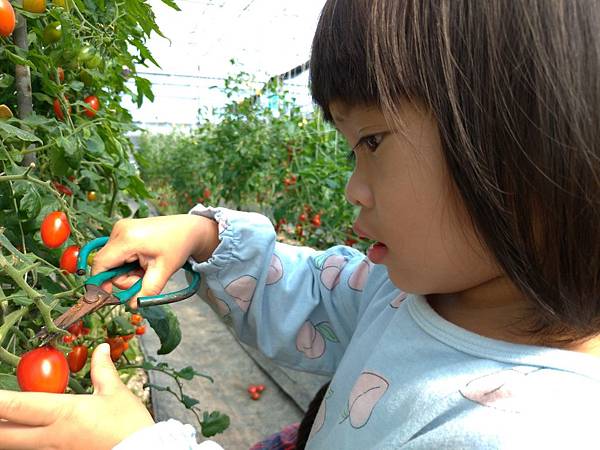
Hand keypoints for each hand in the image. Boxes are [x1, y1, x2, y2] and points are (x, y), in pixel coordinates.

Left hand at [0, 344, 153, 449]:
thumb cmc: (130, 425)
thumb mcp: (116, 393)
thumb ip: (102, 370)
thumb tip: (100, 348)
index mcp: (64, 413)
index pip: (16, 405)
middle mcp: (51, 436)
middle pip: (3, 435)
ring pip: (14, 446)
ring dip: (5, 433)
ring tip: (7, 419)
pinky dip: (23, 441)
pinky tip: (25, 432)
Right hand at [92, 214, 218, 306]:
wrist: (187, 230)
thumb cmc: (177, 246)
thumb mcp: (164, 272)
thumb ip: (146, 291)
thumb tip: (132, 305)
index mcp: (127, 239)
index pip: (100, 264)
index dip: (101, 283)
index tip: (111, 296)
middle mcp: (119, 230)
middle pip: (107, 265)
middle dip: (124, 277)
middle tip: (145, 276)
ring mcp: (120, 228)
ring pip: (112, 261)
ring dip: (127, 271)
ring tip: (147, 266)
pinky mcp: (122, 230)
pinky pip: (117, 254)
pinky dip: (128, 262)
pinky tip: (143, 259)